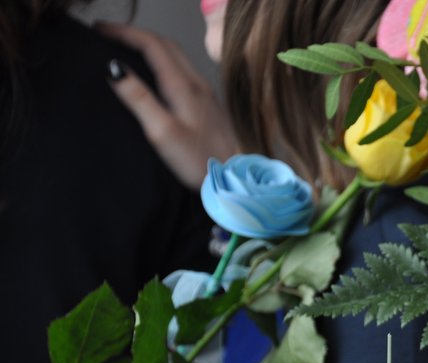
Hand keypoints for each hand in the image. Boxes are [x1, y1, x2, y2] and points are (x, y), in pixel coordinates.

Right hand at [100, 22, 237, 189]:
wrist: (235, 176)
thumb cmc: (200, 161)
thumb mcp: (162, 132)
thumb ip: (139, 99)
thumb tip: (114, 68)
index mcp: (184, 86)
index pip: (152, 45)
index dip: (124, 33)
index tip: (100, 30)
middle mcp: (198, 84)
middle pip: (165, 44)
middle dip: (135, 34)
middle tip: (109, 34)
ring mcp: (206, 94)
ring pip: (176, 56)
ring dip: (151, 45)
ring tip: (127, 47)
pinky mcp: (209, 105)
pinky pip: (184, 70)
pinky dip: (164, 61)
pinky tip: (156, 74)